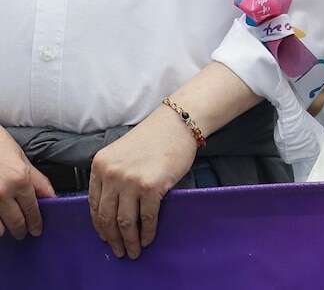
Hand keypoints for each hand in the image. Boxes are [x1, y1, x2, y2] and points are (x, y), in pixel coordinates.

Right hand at [0, 129, 53, 239]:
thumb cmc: (0, 145)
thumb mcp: (23, 160)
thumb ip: (37, 181)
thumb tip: (50, 197)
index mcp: (20, 180)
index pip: (32, 209)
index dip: (35, 222)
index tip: (37, 230)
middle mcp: (3, 192)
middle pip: (16, 221)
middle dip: (21, 230)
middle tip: (23, 233)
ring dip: (4, 229)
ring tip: (7, 227)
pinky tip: (0, 221)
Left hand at [87, 106, 198, 258]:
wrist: (178, 123)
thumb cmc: (153, 138)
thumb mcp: (121, 154)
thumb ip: (112, 176)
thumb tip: (114, 209)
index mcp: (99, 166)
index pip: (93, 204)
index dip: (100, 226)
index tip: (106, 237)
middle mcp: (111, 175)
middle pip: (106, 217)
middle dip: (112, 239)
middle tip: (119, 251)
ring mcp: (130, 181)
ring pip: (125, 221)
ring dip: (129, 240)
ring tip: (134, 251)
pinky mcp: (152, 186)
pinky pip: (147, 217)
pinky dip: (148, 232)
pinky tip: (149, 239)